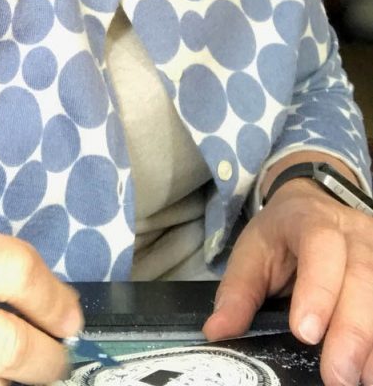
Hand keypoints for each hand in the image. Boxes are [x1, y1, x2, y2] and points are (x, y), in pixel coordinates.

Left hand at [203, 178, 372, 385]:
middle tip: (337, 375)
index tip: (305, 333)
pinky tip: (372, 369)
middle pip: (362, 276)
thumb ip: (237, 292)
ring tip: (360, 380)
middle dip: (352, 330)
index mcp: (311, 219)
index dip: (317, 288)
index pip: (320, 246)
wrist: (311, 207)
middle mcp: (354, 233)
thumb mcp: (251, 253)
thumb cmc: (279, 236)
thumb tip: (217, 331)